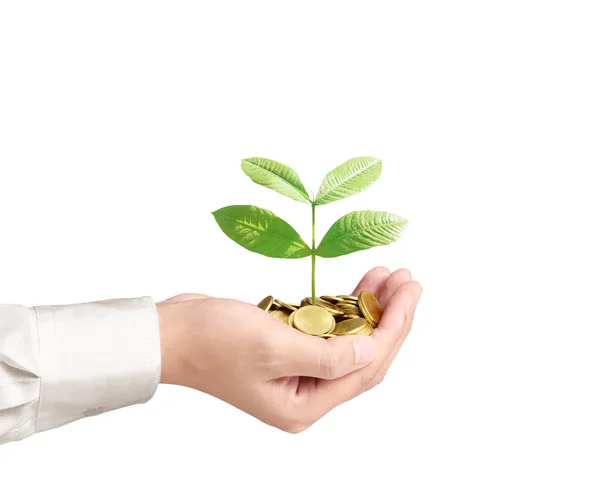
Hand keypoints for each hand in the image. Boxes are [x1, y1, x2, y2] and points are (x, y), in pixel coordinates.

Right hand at [156, 267, 421, 432]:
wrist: (171, 331)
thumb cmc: (213, 341)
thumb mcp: (274, 346)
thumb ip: (329, 354)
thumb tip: (373, 350)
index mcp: (303, 404)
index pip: (365, 367)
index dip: (393, 328)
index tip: (409, 292)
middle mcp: (304, 393)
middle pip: (363, 355)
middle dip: (388, 317)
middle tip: (407, 280)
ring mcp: (296, 371)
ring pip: (348, 340)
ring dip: (368, 308)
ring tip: (388, 276)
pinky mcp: (287, 348)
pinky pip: (327, 330)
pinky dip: (342, 308)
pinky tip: (358, 286)